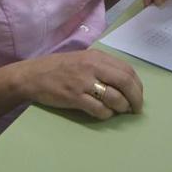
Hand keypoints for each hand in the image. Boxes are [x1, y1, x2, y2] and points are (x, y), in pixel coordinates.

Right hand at [19, 49, 142, 119]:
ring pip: (114, 97)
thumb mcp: (84, 59)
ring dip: (122, 107)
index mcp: (97, 57)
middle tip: (136, 108)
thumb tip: (126, 83)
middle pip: (125, 82)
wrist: (33, 75)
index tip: (138, 95)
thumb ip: (103, 67)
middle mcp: (93, 67)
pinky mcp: (75, 97)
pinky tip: (105, 114)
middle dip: (135, 98)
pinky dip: (106, 114)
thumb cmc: (60, 68)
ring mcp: (83, 82)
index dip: (137, 85)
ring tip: (121, 111)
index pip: (127, 70)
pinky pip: (99, 109)